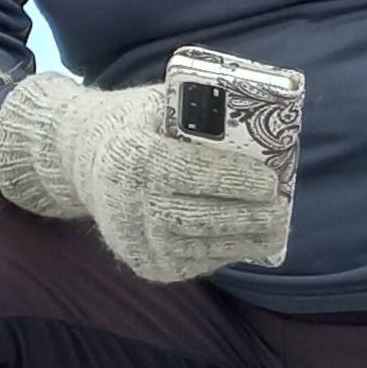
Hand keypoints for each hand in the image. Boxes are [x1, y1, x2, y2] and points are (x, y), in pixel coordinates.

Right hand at [0, 69, 292, 287]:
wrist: (85, 161)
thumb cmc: (137, 124)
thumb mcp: (160, 103)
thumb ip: (202, 114)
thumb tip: (261, 123)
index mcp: (133, 156)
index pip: (189, 173)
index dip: (234, 180)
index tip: (271, 181)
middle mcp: (128, 202)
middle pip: (198, 217)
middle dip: (247, 217)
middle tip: (282, 211)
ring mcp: (134, 239)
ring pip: (199, 247)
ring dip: (244, 241)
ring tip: (275, 231)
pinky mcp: (144, 264)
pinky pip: (193, 263)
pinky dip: (224, 252)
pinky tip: (246, 241)